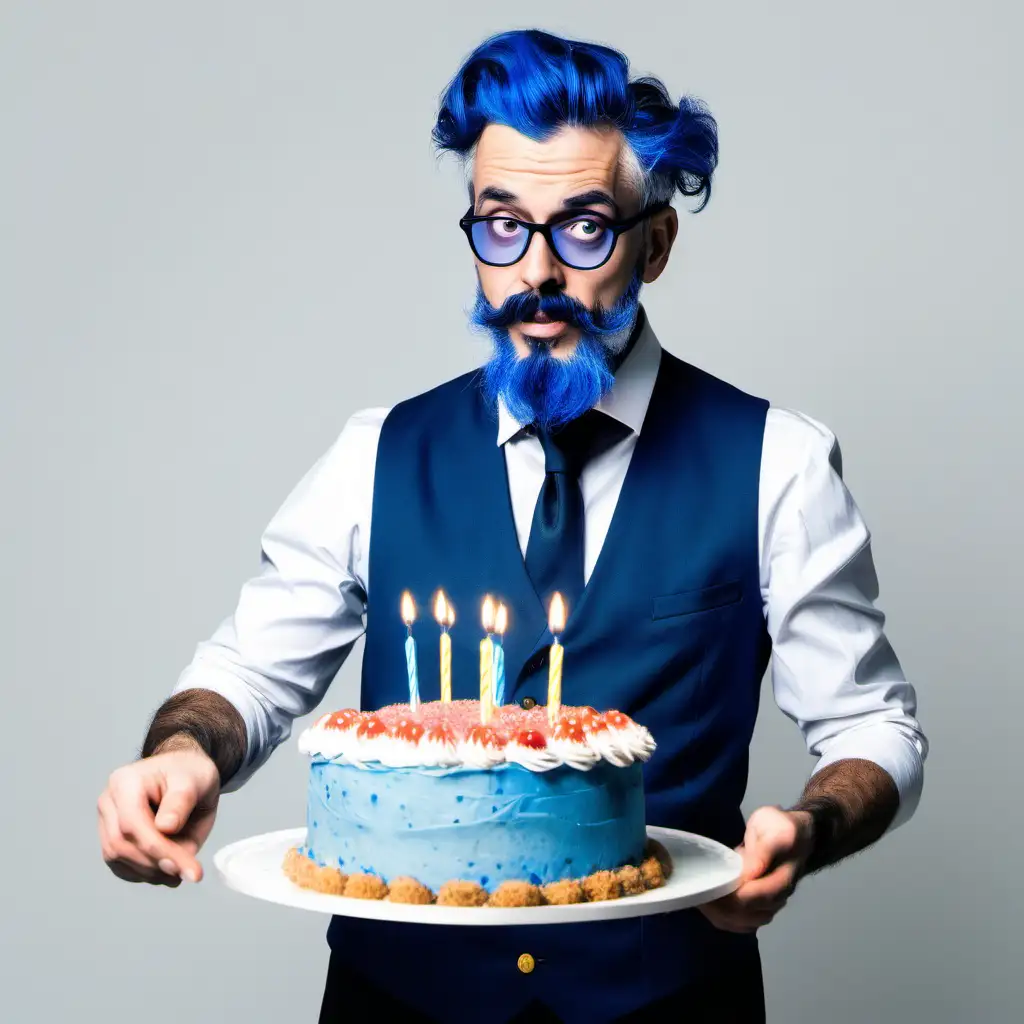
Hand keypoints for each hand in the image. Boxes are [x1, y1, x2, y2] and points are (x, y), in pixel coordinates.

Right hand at [97, 738, 220, 886]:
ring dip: (151, 872)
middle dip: (156, 863)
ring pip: (118, 858)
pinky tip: (168, 871)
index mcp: (126, 782)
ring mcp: (106, 821)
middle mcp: (109, 802)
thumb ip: (181, 802)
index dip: (158, 849)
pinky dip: (144, 873)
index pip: (132, 823)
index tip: (186, 866)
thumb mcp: (196, 780)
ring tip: (181, 871)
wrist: (186, 774)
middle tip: (189, 872)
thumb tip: (165, 828)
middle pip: (121, 844)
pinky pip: (120, 865)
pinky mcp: (112, 838)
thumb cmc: (190, 774)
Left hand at [698, 806, 814, 932]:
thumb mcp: (772, 827)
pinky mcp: (760, 905)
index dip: (734, 896)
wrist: (795, 834)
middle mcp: (778, 897)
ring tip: (701, 901)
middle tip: (699, 894)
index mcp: (783, 877)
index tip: (711, 887)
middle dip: (722, 907)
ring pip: (745, 923)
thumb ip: (762, 852)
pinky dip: (724, 919)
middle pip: (749, 914)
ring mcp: (770, 904)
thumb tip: (748, 874)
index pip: (758, 897)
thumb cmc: (779, 827)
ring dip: (721, 916)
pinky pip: (742, 923)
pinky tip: (709, 909)